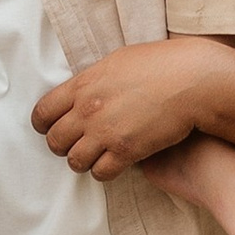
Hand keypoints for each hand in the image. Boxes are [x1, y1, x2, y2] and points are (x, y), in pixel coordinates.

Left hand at [33, 37, 234, 180]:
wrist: (192, 79)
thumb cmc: (161, 64)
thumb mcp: (118, 61)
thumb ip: (94, 80)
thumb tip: (82, 92)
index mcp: (83, 85)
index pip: (42, 112)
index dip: (43, 125)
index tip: (50, 128)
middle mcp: (88, 110)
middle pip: (55, 140)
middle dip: (62, 145)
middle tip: (75, 144)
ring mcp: (106, 132)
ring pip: (74, 161)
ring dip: (82, 161)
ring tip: (95, 156)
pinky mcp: (126, 151)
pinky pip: (101, 173)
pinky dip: (104, 171)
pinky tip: (114, 163)